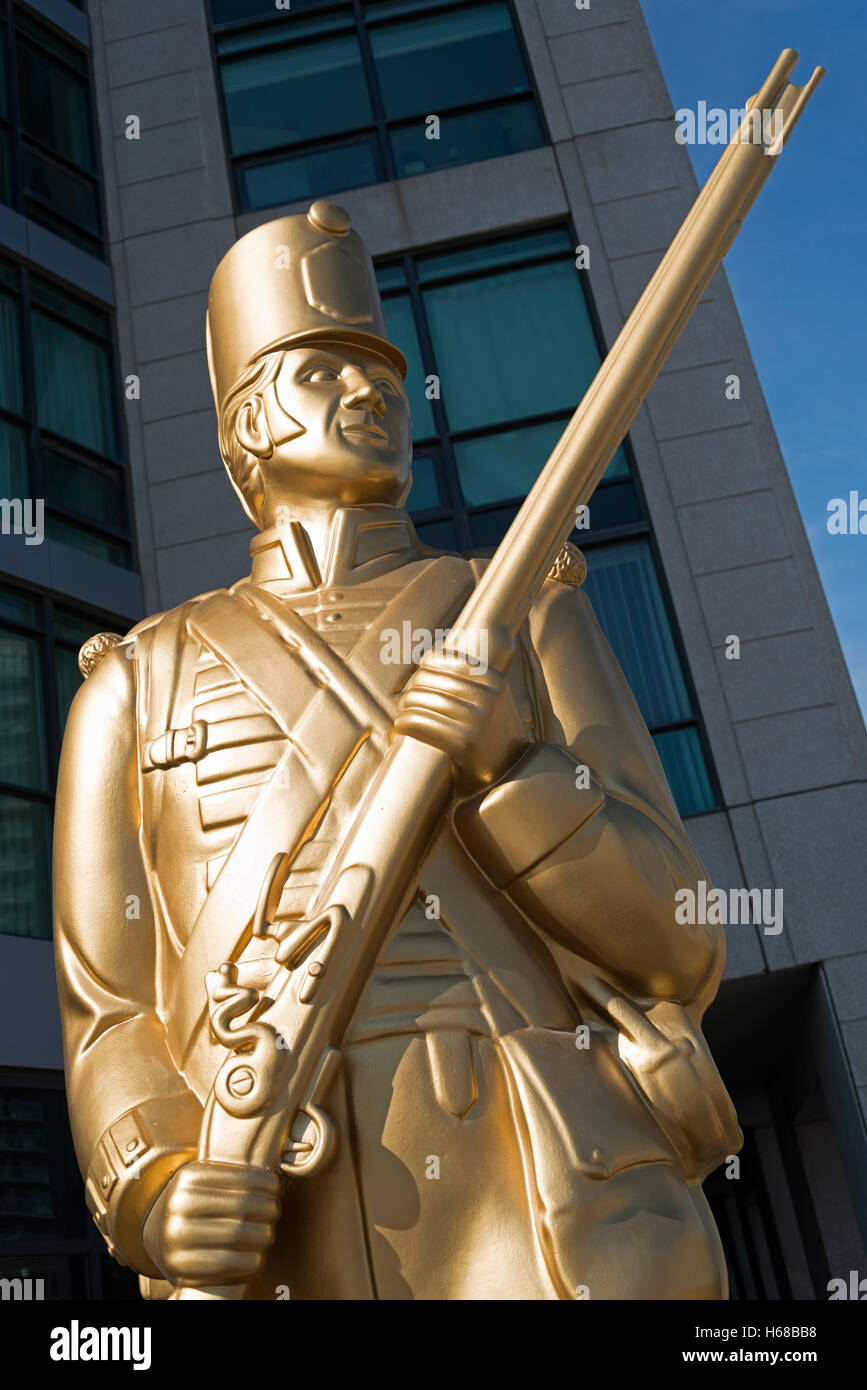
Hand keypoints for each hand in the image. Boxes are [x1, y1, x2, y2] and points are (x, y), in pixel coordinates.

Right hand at [142, 1160, 280, 1288]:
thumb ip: (231, 1177)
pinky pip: (228, 1263)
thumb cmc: (193, 1206)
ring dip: (263, 1235)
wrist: (158, 1236)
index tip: (276, 1187)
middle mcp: (179, 1203)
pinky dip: (251, 1261)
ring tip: (268, 1234)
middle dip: (268, 1209)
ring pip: (238, 1234)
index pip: (239, 1177)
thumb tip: (274, 1181)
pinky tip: (256, 1257)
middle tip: (275, 1212)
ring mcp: (176, 1235)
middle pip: (242, 1206)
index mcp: (188, 1177)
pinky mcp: (180, 1264)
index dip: (265, 1183)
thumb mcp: (202, 1182)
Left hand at [394, 647, 528, 791]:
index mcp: (494, 680)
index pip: (445, 660)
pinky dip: (403, 722)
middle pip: (430, 680)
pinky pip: (419, 722)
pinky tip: (400, 726)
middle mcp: (487, 698)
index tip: (418, 681)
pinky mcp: (463, 743)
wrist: (511, 771)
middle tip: (406, 702)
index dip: (424, 668)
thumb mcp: (494, 698)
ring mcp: (476, 720)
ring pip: (421, 700)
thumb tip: (427, 657)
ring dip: (405, 707)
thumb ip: (471, 679)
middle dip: (412, 689)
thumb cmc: (493, 733)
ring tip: (402, 715)